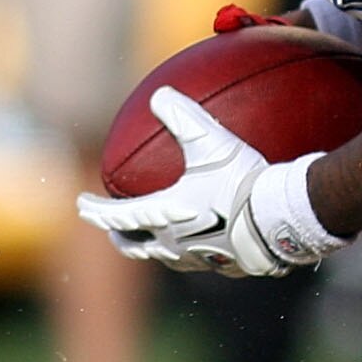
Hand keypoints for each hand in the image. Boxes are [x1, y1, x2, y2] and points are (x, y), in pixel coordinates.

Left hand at [74, 89, 337, 275]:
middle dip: (122, 238)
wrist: (281, 222)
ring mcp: (201, 260)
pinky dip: (196, 251)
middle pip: (136, 248)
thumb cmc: (240, 183)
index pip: (117, 217)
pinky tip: (210, 240)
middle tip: (115, 230)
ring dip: (155, 248)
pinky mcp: (229, 268)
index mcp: (164, 217)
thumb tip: (159, 94)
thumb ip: (182, 116)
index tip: (80, 204)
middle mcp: (175, 245)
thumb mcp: (209, 142)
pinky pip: (204, 261)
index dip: (95, 210)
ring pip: (168, 259)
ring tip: (157, 238)